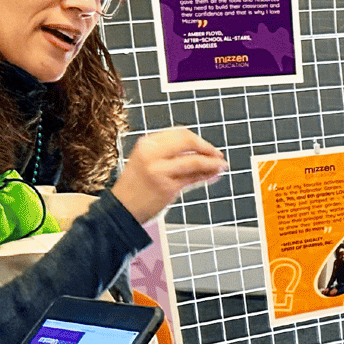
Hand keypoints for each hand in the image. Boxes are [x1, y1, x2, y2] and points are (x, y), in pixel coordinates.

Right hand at [112, 127, 227, 222]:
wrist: (121, 210)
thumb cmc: (136, 187)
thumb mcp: (147, 162)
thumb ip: (170, 154)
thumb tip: (201, 150)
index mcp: (146, 143)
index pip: (179, 133)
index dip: (197, 139)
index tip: (207, 146)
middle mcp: (152, 154)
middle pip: (188, 141)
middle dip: (207, 147)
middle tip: (218, 154)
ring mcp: (159, 170)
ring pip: (194, 161)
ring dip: (212, 163)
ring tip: (222, 165)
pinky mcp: (167, 187)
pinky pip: (193, 178)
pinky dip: (208, 175)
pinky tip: (215, 175)